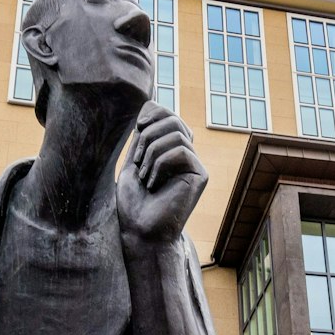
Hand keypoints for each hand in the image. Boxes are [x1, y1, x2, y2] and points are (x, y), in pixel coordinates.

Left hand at [116, 102, 205, 247]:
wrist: (140, 230)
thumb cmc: (133, 203)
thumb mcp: (133, 160)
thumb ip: (144, 135)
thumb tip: (150, 103)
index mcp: (168, 149)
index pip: (167, 113)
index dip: (153, 112)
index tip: (138, 127)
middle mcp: (184, 154)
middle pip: (173, 119)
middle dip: (149, 135)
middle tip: (138, 161)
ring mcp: (194, 164)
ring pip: (176, 133)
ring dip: (152, 152)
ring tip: (145, 176)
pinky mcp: (201, 175)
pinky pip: (182, 150)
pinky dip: (161, 164)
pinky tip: (155, 184)